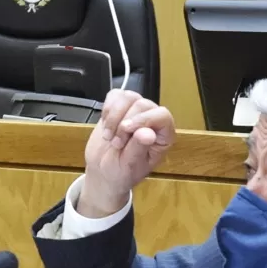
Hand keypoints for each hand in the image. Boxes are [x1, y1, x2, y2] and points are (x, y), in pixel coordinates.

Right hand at [78, 90, 174, 218]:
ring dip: (113, 116)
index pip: (162, 115)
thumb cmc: (121, 172)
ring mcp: (136, 111)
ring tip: (108, 136)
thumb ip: (139, 148)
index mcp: (163, 136)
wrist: (103, 171)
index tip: (125, 130)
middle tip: (115, 144)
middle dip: (123, 123)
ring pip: (128, 97)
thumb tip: (147, 133)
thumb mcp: (130, 166)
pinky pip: (115, 95)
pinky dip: (107, 108)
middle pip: (142, 104)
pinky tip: (105, 124)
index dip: (144, 119)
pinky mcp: (120, 107)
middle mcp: (153, 120)